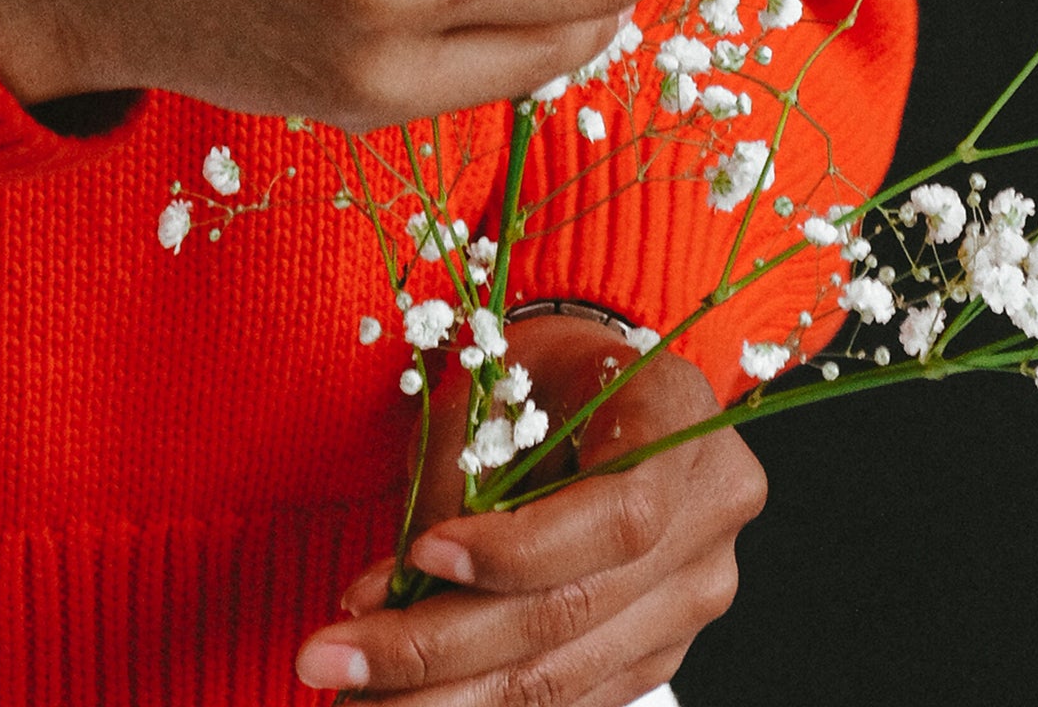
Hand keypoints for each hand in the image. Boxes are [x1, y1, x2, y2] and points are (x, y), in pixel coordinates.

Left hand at [295, 317, 765, 701]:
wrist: (604, 383)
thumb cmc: (543, 364)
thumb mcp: (499, 376)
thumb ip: (460, 480)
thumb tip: (379, 598)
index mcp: (680, 416)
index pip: (617, 515)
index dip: (518, 550)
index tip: (419, 556)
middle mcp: (708, 516)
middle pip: (572, 614)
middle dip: (438, 648)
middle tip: (329, 660)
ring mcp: (692, 596)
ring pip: (561, 676)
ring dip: (446, 697)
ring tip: (351, 694)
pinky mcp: (658, 649)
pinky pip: (567, 697)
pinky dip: (483, 705)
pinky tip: (405, 701)